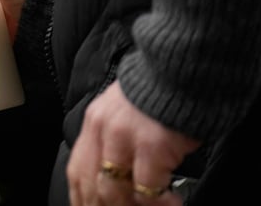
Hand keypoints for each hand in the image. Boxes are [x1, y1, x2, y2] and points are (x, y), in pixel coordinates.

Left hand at [67, 81, 197, 205]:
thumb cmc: (160, 94)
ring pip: (114, 190)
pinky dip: (158, 202)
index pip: (76, 170)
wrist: (183, 68)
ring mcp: (123, 138)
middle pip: (92, 184)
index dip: (82, 198)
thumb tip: (117, 175)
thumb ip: (114, 139)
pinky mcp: (150, 145)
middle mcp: (101, 130)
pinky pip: (146, 188)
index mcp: (93, 123)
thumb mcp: (124, 112)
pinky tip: (171, 202)